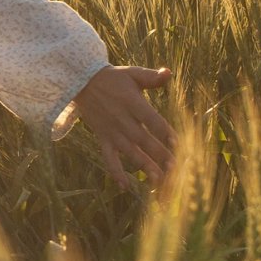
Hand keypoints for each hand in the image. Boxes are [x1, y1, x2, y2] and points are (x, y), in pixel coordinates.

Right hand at [73, 65, 175, 190]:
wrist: (83, 83)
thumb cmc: (114, 78)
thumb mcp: (132, 74)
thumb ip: (151, 77)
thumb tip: (168, 73)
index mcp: (131, 102)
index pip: (151, 119)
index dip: (163, 131)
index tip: (177, 143)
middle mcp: (122, 119)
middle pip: (143, 140)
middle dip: (159, 154)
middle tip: (175, 168)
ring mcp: (112, 132)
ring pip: (129, 152)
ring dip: (144, 166)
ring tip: (158, 180)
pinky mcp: (103, 139)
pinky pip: (108, 158)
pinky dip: (115, 172)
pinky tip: (125, 186)